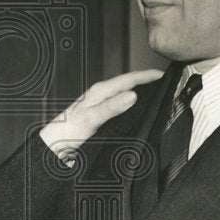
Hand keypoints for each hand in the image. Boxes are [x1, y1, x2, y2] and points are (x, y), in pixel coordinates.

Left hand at [39, 69, 163, 161]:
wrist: (54, 145)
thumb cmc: (68, 131)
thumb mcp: (93, 118)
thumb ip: (112, 107)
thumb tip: (133, 95)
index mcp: (100, 91)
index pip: (129, 78)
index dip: (147, 75)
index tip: (163, 75)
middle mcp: (101, 94)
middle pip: (129, 83)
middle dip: (147, 81)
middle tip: (166, 82)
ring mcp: (100, 104)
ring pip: (125, 93)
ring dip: (140, 91)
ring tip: (156, 93)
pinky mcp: (100, 114)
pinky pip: (120, 104)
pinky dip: (132, 103)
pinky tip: (137, 109)